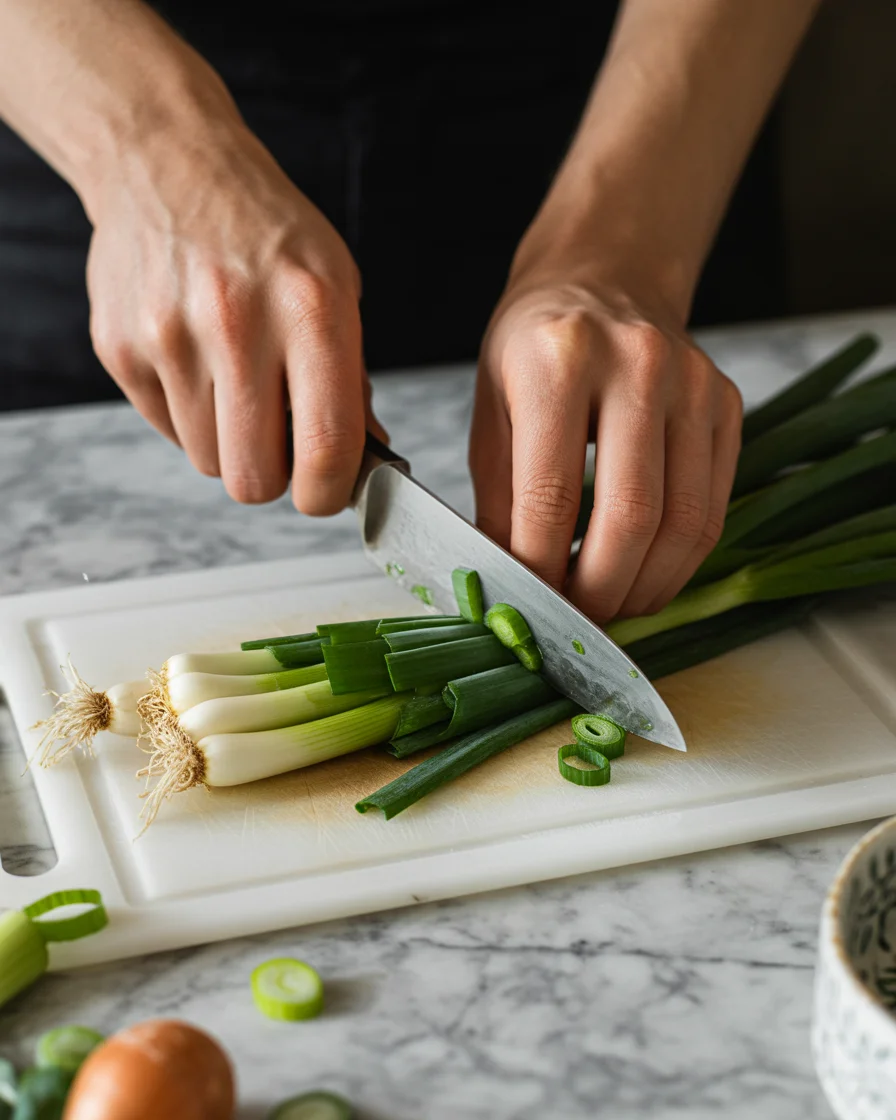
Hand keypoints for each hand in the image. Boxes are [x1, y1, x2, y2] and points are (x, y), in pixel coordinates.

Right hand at [85, 108, 384, 512]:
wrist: (168, 164)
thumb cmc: (267, 232)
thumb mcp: (336, 286)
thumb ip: (351, 378)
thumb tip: (359, 462)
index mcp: (311, 309)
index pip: (326, 449)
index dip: (328, 494)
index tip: (326, 492)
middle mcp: (237, 324)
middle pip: (252, 479)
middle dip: (271, 477)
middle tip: (278, 441)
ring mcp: (169, 337)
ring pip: (207, 460)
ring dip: (227, 440)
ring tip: (235, 380)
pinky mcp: (120, 348)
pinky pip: (166, 430)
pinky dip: (188, 414)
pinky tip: (198, 360)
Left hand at [470, 263, 742, 621]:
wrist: (603, 277)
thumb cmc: (534, 347)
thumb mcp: (491, 411)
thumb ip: (498, 499)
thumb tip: (507, 583)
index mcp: (559, 360)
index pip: (550, 495)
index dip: (539, 569)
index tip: (528, 607)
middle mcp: (637, 365)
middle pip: (631, 517)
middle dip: (600, 592)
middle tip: (575, 621)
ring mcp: (694, 384)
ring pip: (683, 524)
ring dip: (645, 588)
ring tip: (611, 608)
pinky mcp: (728, 405)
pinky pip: (713, 509)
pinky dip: (679, 562)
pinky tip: (644, 575)